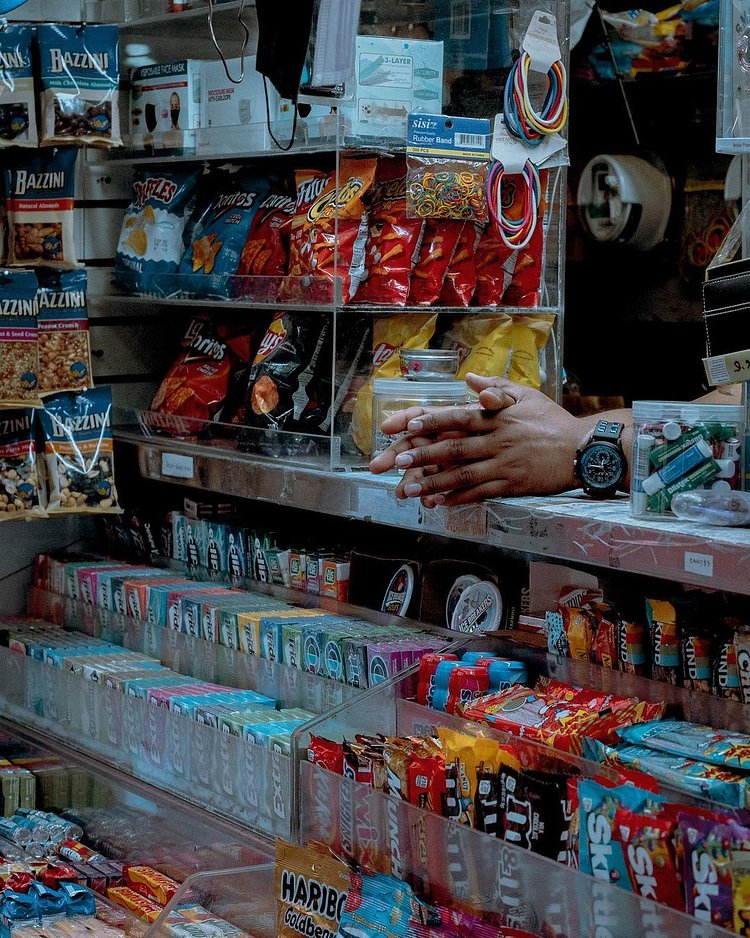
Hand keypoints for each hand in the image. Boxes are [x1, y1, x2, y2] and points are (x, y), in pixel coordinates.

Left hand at [369, 374, 584, 505]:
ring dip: (433, 483)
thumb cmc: (552, 420)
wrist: (582, 448)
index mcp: (497, 417)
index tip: (408, 426)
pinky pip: (480, 494)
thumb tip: (470, 380)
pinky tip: (439, 503)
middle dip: (422, 456)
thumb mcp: (526, 395)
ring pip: (462, 475)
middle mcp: (496, 441)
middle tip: (396, 462)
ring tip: (409, 489)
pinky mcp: (512, 485)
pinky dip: (458, 499)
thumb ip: (496, 388)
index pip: (457, 417)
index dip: (431, 422)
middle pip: (453, 449)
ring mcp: (503, 465)